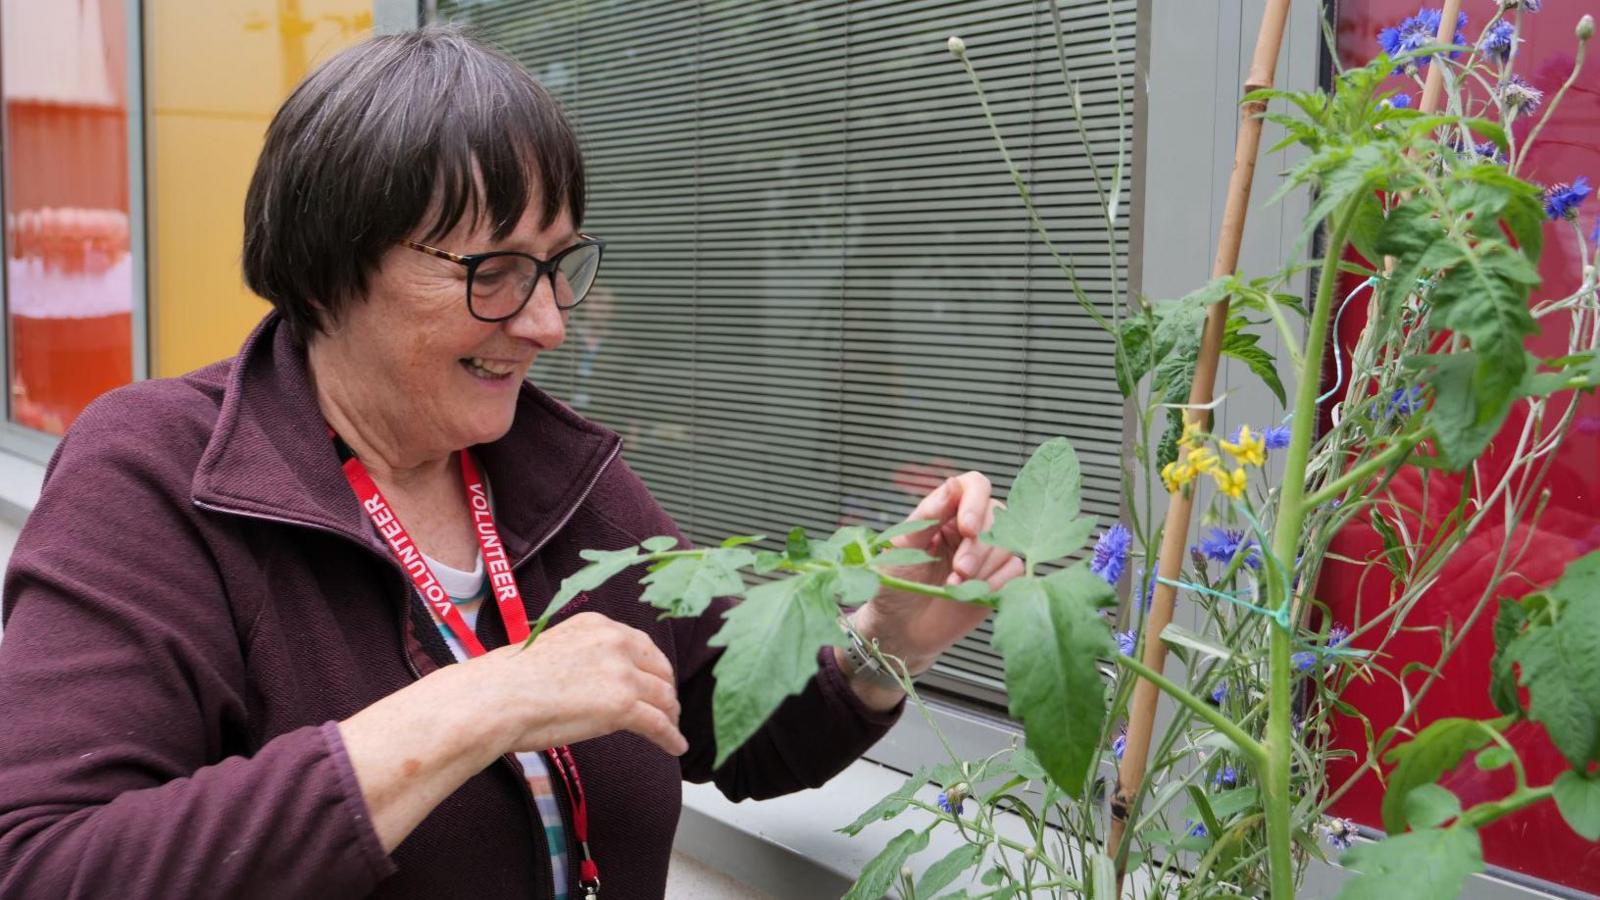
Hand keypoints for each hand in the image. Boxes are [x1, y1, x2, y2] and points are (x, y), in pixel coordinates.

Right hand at [473, 612, 687, 757]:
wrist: (496, 698)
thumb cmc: (509, 681)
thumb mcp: (554, 647)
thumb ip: (582, 655)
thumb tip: (591, 679)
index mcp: (598, 625)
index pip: (642, 646)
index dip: (653, 669)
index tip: (656, 682)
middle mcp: (616, 642)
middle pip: (659, 670)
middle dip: (666, 691)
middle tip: (667, 709)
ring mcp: (622, 674)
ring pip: (663, 698)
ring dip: (671, 716)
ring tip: (671, 730)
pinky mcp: (623, 706)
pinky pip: (659, 724)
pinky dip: (671, 737)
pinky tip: (676, 747)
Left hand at [854, 471, 1023, 676]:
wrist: (899, 630)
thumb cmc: (893, 586)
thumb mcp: (902, 549)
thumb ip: (928, 516)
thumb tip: (952, 484)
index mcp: (945, 512)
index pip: (974, 486)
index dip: (976, 502)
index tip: (967, 528)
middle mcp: (969, 528)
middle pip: (996, 516)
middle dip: (978, 546)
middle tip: (959, 569)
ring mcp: (986, 554)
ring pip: (1007, 544)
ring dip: (983, 567)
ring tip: (953, 586)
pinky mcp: (998, 580)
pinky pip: (1014, 570)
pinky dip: (995, 583)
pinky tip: (970, 595)